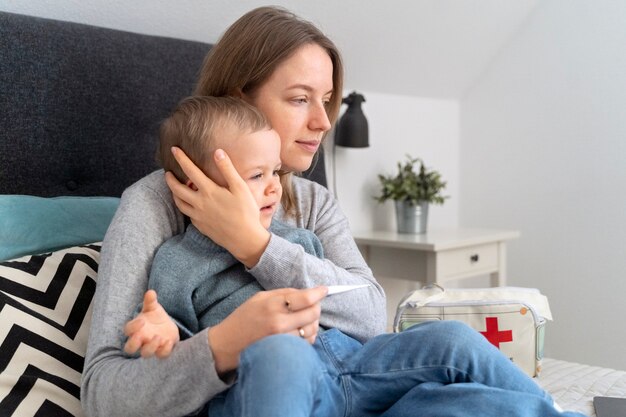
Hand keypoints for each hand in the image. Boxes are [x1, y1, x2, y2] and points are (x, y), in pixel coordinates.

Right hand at [124, 290, 179, 358]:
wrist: (167, 327)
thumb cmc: (155, 317)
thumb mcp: (153, 308)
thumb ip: (150, 301)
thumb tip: (151, 292)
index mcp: (136, 328)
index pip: (127, 330)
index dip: (133, 327)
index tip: (142, 321)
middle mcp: (141, 340)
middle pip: (129, 348)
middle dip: (133, 344)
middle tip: (141, 336)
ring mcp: (151, 346)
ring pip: (145, 354)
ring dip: (150, 347)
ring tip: (159, 337)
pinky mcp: (162, 350)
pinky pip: (161, 355)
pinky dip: (164, 350)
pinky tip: (169, 341)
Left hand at [165, 147, 269, 266]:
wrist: (245, 239)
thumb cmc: (246, 212)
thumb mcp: (240, 187)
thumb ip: (227, 169)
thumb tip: (217, 152)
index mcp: (209, 191)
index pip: (190, 170)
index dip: (181, 158)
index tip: (174, 149)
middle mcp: (199, 203)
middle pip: (177, 189)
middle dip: (170, 179)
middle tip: (167, 173)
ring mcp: (198, 216)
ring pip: (179, 203)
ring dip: (174, 194)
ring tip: (174, 189)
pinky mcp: (201, 226)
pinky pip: (188, 214)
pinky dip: (185, 207)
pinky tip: (189, 205)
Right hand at [208, 286, 327, 373]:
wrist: (227, 344)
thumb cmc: (243, 318)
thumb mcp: (260, 298)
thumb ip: (284, 294)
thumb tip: (307, 292)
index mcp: (273, 304)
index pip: (306, 298)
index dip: (319, 293)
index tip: (324, 290)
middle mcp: (279, 322)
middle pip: (313, 313)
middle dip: (316, 307)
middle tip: (312, 305)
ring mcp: (283, 339)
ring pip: (313, 329)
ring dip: (313, 322)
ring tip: (304, 319)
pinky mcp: (284, 352)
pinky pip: (306, 343)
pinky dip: (308, 336)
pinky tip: (300, 331)